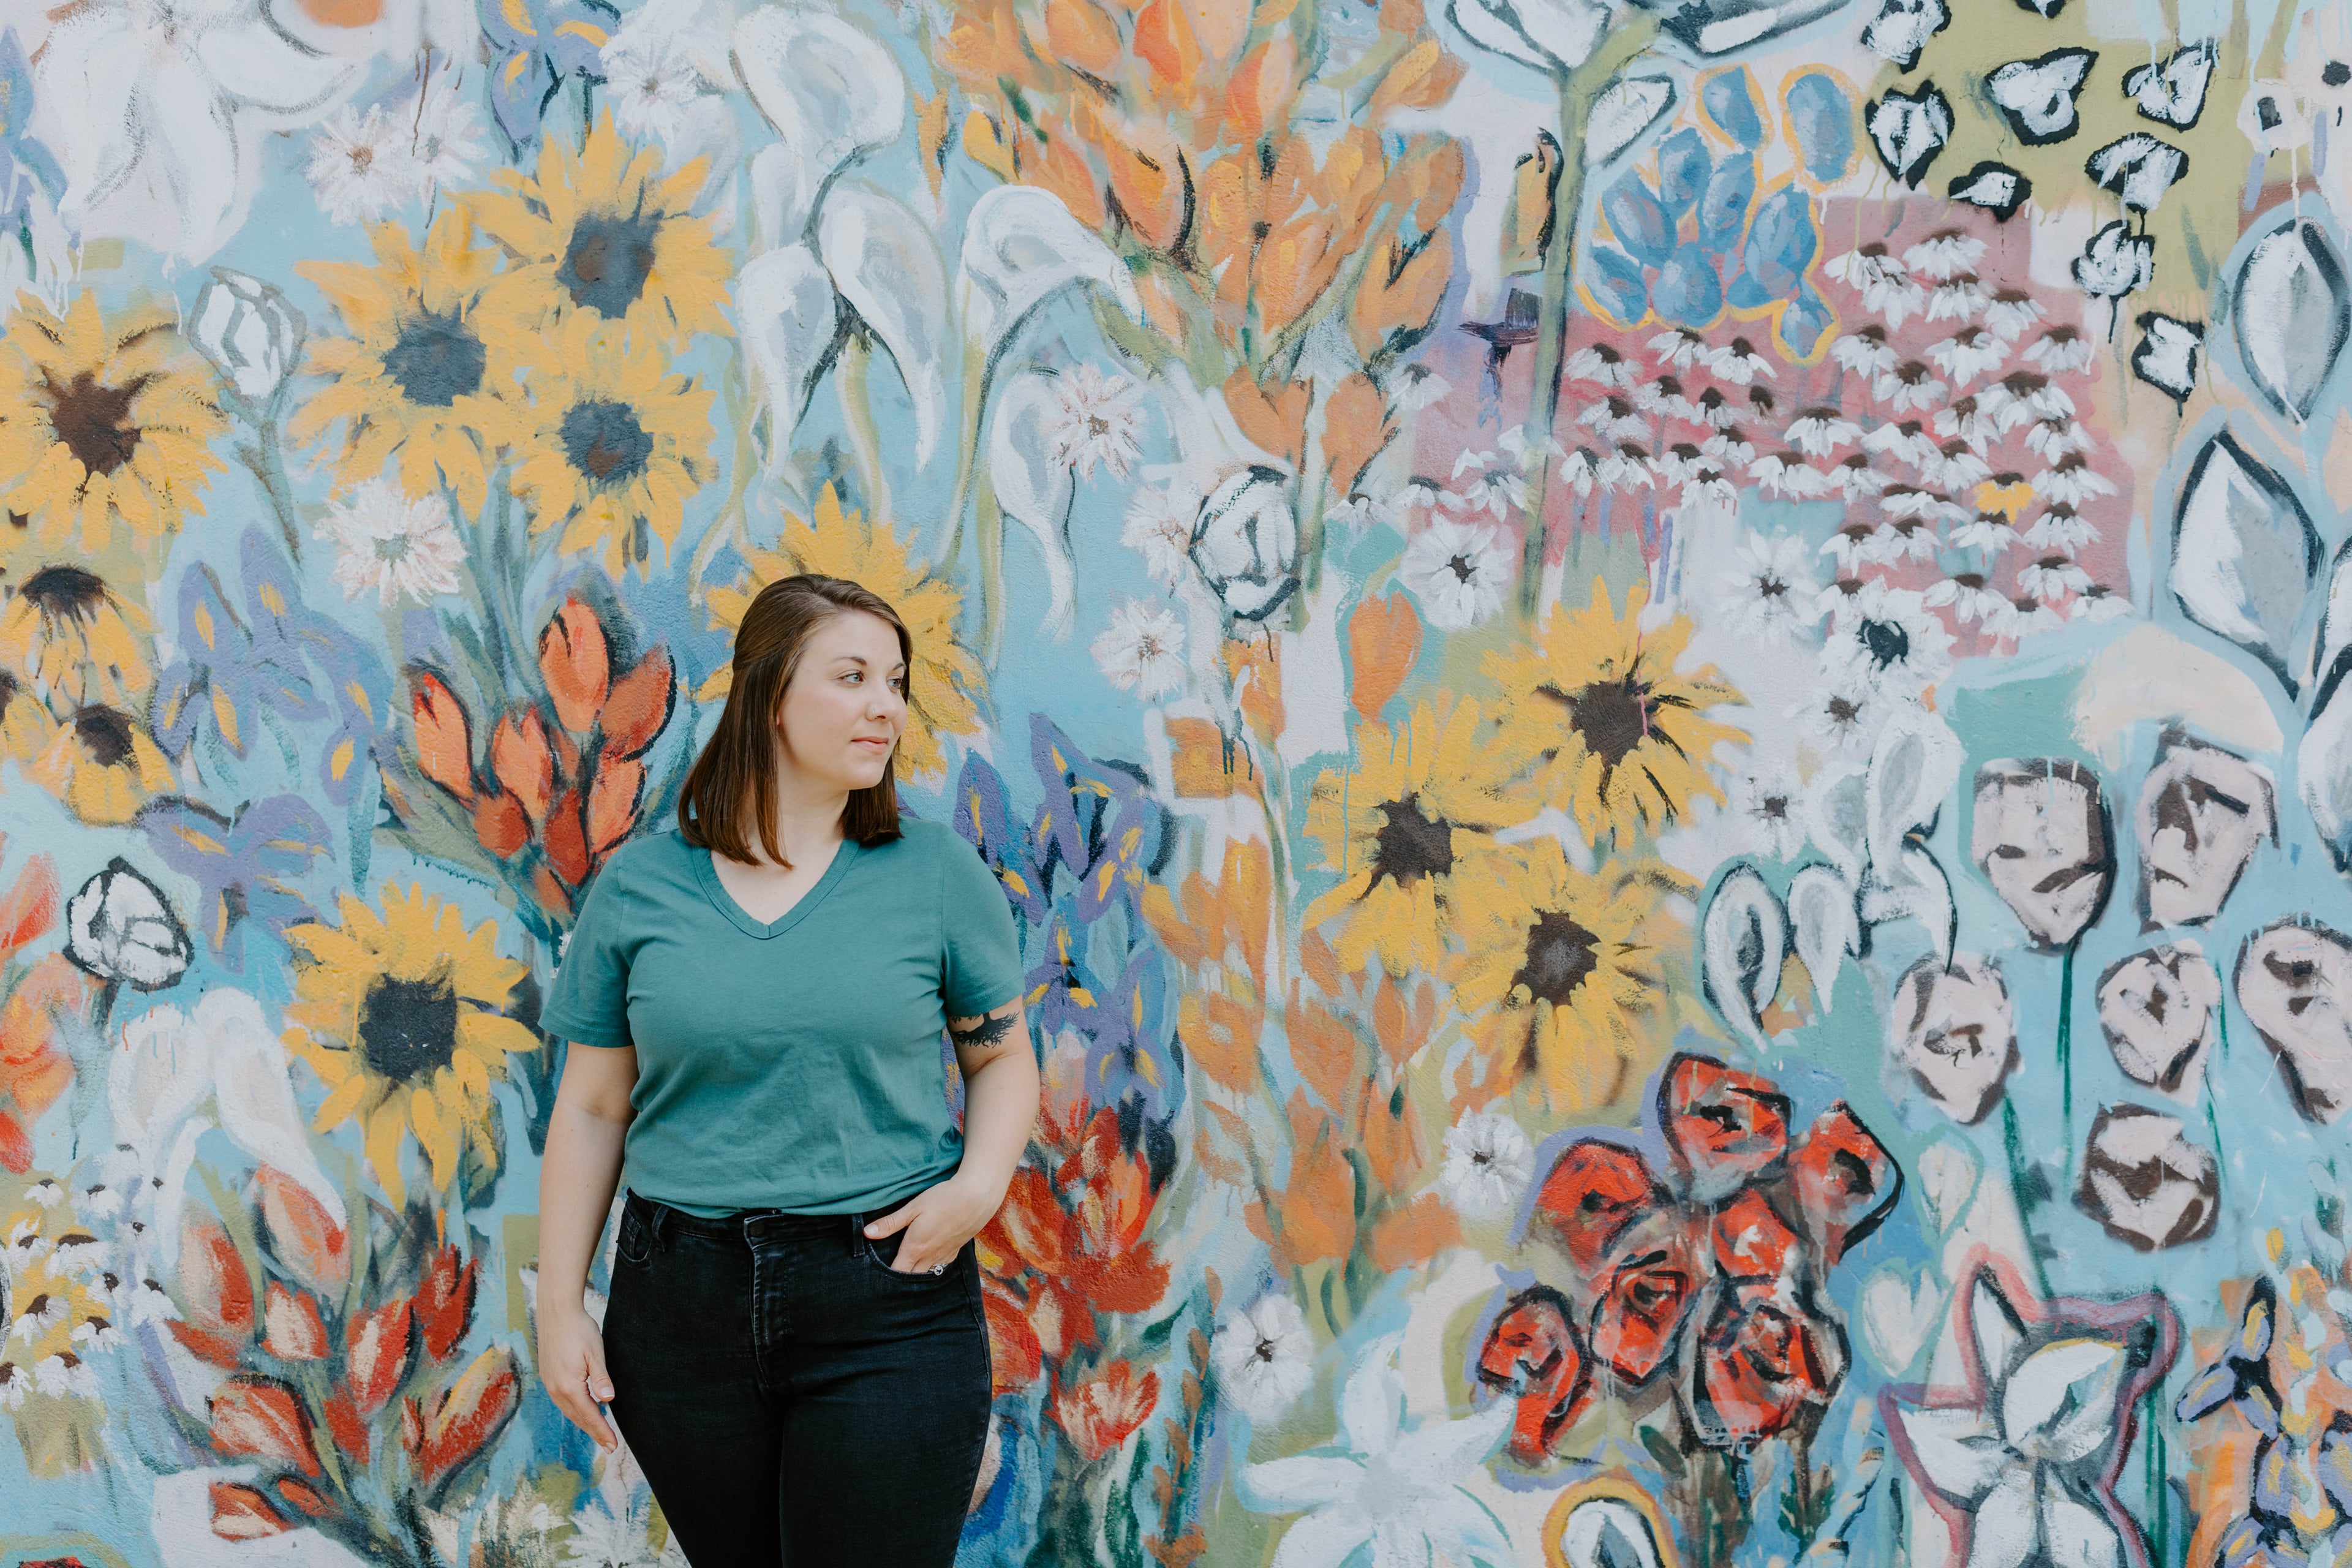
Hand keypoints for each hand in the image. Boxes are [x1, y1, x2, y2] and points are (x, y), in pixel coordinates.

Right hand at [537, 1300, 618, 1450]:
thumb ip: (601, 1378)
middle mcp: (556, 1389)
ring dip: (585, 1423)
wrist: (556, 1312)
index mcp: (569, 1386)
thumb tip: (608, 1400)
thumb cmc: (579, 1329)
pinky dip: (576, 1411)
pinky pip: (563, 1402)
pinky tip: (584, 1410)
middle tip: (610, 1446)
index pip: (590, 1415)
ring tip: (600, 1433)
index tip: (614, 1446)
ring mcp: (550, 1384)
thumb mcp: (595, 1352)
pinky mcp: (548, 1377)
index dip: (603, 1431)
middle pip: (579, 1418)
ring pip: (569, 1411)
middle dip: (595, 1432)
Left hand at [862, 1173, 1002, 1273]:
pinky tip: (928, 1262)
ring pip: (927, 1275)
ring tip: (907, 1273)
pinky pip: (941, 1268)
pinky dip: (932, 1269)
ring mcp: (944, 1255)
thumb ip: (890, 1223)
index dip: (886, 1279)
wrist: (977, 1197)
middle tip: (889, 1279)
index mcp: (915, 1247)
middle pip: (911, 1278)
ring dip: (916, 1276)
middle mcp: (930, 1256)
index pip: (897, 1272)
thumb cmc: (943, 1199)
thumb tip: (867, 1233)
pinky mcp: (956, 1251)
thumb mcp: (913, 1207)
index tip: (876, 1280)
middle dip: (900, 1281)